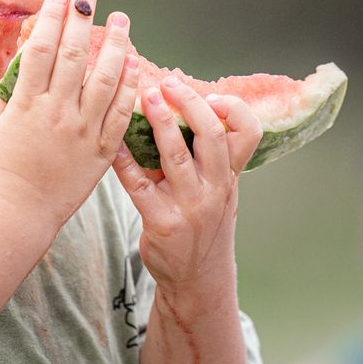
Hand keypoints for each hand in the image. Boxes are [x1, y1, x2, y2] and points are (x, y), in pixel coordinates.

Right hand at [0, 0, 138, 228]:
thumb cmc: (0, 162)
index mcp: (25, 103)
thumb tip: (22, 49)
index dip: (52, 19)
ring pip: (104, 79)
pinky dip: (128, 86)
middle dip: (83, 18)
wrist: (19, 210)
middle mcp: (55, 113)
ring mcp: (81, 132)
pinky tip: (134, 62)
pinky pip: (119, 114)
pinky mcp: (101, 151)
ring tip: (121, 18)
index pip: (41, 50)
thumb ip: (6, 86)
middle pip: (74, 56)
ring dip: (115, 44)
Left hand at [112, 78, 261, 293]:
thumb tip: (176, 103)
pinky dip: (124, 160)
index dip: (233, 109)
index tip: (211, 94)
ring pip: (176, 155)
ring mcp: (191, 206)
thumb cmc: (202, 222)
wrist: (198, 279)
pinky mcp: (162, 223)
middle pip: (211, 135)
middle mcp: (216, 189)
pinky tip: (113, 143)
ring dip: (159, 122)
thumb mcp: (218, 190)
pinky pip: (138, 184)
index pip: (249, 133)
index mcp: (230, 175)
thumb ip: (206, 154)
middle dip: (189, 103)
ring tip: (144, 98)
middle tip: (169, 84)